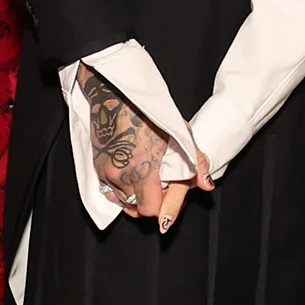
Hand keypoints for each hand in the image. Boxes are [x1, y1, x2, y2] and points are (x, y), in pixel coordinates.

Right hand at [79, 65, 212, 230]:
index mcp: (141, 170)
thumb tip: (207, 185)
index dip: (163, 206)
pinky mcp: (97, 166)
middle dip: (151, 201)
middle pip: (137, 207)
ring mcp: (105, 172)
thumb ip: (196, 163)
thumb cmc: (147, 112)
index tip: (169, 193)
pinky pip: (110, 189)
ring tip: (147, 176)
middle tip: (161, 185)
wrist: (114, 95)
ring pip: (123, 199)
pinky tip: (133, 172)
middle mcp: (120, 175)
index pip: (150, 209)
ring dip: (136, 194)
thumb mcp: (179, 134)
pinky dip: (122, 187)